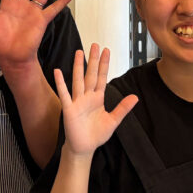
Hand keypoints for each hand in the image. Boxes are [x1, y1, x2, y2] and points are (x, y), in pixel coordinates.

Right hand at [53, 44, 137, 158]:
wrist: (84, 148)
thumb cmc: (96, 134)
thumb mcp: (113, 120)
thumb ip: (122, 108)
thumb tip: (135, 97)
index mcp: (98, 98)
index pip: (102, 77)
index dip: (104, 64)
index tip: (106, 51)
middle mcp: (87, 97)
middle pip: (91, 75)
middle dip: (93, 60)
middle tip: (95, 45)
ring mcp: (77, 102)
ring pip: (78, 80)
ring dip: (78, 66)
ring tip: (78, 52)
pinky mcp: (69, 109)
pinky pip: (64, 94)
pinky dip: (61, 83)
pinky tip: (57, 72)